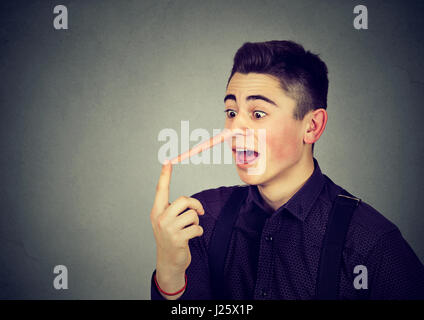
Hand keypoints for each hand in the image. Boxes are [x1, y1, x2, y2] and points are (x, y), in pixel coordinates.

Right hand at [150, 160, 204, 298]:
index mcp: (156, 211)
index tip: (167, 161)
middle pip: (184, 200)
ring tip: (190, 229)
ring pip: (192, 215)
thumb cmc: (171, 238)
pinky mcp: (177, 239)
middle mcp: (160, 218)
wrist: (169, 262)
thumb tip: (191, 204)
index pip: (161, 189)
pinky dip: (198, 232)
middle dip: (196, 205)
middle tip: (199, 212)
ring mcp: (168, 229)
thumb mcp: (166, 222)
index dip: (165, 175)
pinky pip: (196, 228)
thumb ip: (173, 210)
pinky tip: (192, 237)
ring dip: (196, 223)